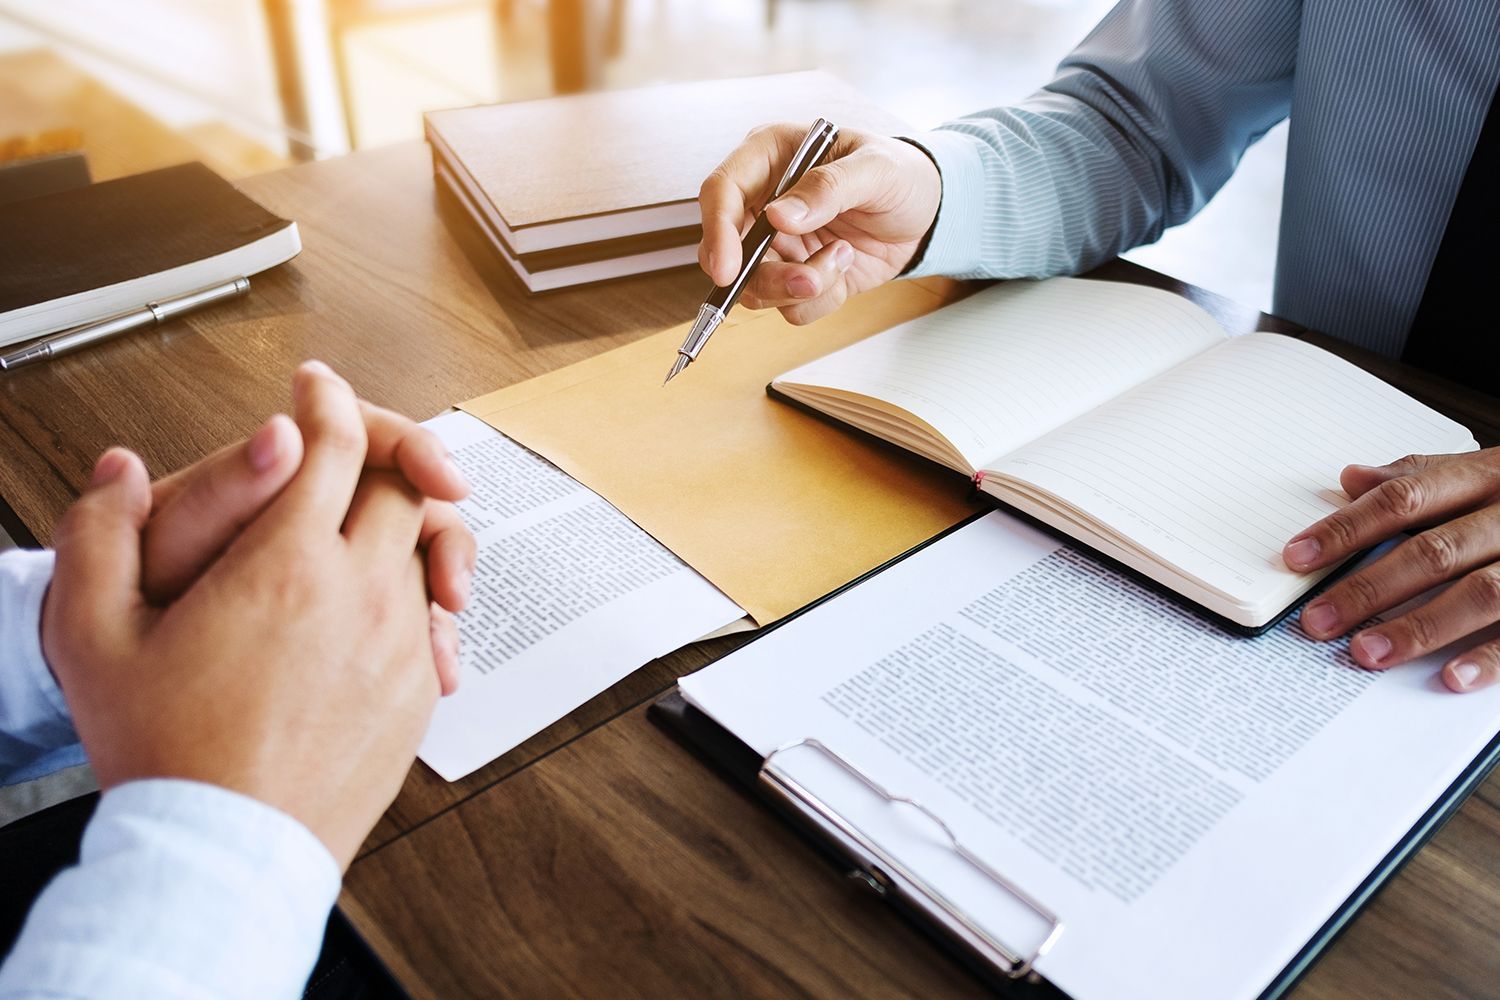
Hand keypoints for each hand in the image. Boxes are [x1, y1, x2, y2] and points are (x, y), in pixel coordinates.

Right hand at [43, 365, 444, 867]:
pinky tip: (367, 611)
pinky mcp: (420, 690)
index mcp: (285, 563)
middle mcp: (359, 593)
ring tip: (353, 535)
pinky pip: (431, 618)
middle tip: (347, 451)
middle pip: (403, 486)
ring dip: (397, 529)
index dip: (328, 398)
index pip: (334, 444)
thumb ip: (97, 537)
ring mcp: (400, 643)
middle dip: (378, 453)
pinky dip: (410, 596)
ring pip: (424, 550)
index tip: (318, 384)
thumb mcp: (93, 637)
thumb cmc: (162, 749)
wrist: (226, 852)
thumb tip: (119, 471)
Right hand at [698, 123, 940, 324]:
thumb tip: (780, 215)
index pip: (721, 191)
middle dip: (765, 276)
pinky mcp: (796, 275)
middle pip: (728, 252)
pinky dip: (820, 298)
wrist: (926, 213)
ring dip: (799, 288)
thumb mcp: (876, 169)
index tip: (728, 268)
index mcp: (769, 157)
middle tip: (807, 281)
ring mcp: (777, 243)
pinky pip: (789, 306)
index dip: (716, 231)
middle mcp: (764, 202)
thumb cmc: (900, 174)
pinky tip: (844, 266)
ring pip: (756, 287)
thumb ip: (828, 187)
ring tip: (843, 259)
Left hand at [1285, 450, 1499, 692]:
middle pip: (1434, 551)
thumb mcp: (1482, 472)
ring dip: (1420, 627)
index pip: (1404, 499)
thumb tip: (1351, 478)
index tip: (1297, 559)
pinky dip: (1490, 657)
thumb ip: (1419, 477)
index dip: (1347, 529)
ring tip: (1366, 653)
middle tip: (1319, 621)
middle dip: (1370, 589)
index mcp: (1487, 475)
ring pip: (1481, 592)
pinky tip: (1451, 679)